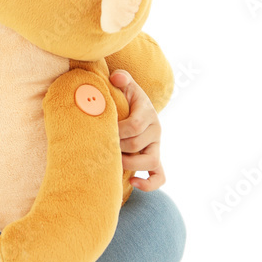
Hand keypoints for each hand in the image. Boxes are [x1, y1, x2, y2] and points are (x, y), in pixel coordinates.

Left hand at [109, 70, 165, 190]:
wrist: (135, 107)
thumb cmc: (125, 96)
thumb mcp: (125, 84)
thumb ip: (121, 78)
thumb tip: (116, 78)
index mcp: (147, 112)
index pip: (134, 125)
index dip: (117, 130)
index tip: (102, 130)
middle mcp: (155, 130)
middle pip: (137, 145)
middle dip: (117, 146)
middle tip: (101, 144)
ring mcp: (156, 146)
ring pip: (149, 161)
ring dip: (129, 163)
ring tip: (113, 160)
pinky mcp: (155, 159)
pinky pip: (160, 176)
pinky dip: (149, 183)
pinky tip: (133, 182)